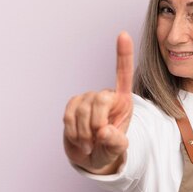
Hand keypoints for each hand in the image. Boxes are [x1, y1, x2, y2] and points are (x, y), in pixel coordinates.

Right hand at [63, 32, 133, 173]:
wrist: (91, 157)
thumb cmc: (109, 150)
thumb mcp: (117, 150)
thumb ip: (116, 143)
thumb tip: (104, 131)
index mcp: (124, 101)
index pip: (123, 75)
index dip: (123, 55)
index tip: (123, 34)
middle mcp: (106, 96)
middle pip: (100, 98)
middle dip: (97, 122)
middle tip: (98, 139)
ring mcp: (88, 99)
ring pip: (81, 109)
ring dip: (84, 132)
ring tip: (90, 144)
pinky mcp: (73, 105)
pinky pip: (68, 115)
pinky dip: (73, 131)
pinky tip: (80, 140)